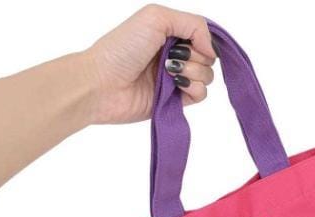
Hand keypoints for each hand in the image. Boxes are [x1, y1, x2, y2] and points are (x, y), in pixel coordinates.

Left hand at [85, 4, 215, 123]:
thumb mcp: (157, 17)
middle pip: (207, 57)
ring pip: (207, 76)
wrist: (102, 84)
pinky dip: (193, 89)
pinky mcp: (175, 101)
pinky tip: (176, 86)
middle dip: (195, 56)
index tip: (188, 42)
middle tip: (171, 58)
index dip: (202, 39)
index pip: (202, 36)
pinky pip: (201, 95)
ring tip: (169, 72)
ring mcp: (175, 80)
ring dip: (193, 72)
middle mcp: (174, 56)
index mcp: (169, 34)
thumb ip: (193, 24)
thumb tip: (212, 50)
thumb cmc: (122, 48)